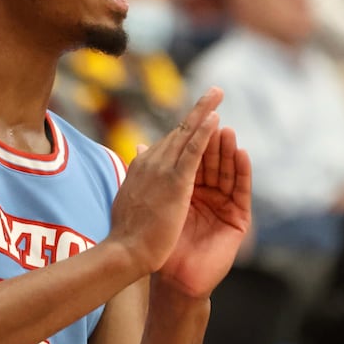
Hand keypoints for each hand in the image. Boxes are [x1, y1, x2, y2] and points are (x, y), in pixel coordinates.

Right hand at [109, 89, 225, 277]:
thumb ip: (137, 172)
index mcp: (142, 167)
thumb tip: (138, 151)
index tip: (197, 114)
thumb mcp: (130, 195)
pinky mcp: (174, 181)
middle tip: (214, 91)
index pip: (168, 143)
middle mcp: (150, 162)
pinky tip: (215, 118)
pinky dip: (203, 133)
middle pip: (179, 131)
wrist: (125, 252)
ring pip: (186, 134)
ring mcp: (161, 170)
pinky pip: (192, 151)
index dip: (184, 127)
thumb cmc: (127, 233)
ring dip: (203, 112)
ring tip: (218, 93)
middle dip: (197, 110)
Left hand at [154, 110, 252, 299]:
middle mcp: (210, 196)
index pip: (196, 157)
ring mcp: (225, 207)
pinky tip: (242, 154)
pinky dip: (243, 172)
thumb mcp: (155, 201)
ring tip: (227, 131)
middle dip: (213, 139)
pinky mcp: (237, 221)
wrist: (170, 277)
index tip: (194, 113)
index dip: (195, 136)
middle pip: (214, 161)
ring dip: (229, 151)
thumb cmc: (157, 243)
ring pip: (229, 172)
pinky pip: (242, 192)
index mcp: (190, 190)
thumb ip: (154, 173)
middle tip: (213, 115)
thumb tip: (139, 145)